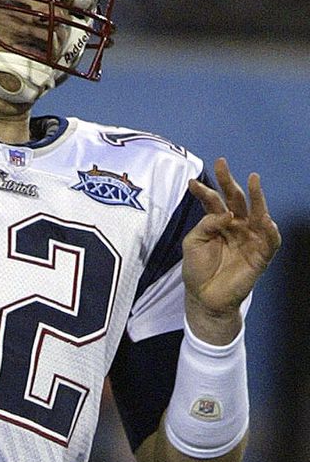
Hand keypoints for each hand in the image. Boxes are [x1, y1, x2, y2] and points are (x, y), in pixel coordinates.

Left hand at [182, 157, 280, 341]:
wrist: (204, 297)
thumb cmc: (197, 270)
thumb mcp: (193, 242)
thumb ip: (206, 224)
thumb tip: (226, 213)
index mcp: (217, 223)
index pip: (213, 201)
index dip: (204, 190)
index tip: (191, 182)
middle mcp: (235, 227)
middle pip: (235, 200)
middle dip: (229, 182)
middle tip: (221, 164)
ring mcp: (249, 239)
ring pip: (257, 214)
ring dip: (257, 197)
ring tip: (253, 180)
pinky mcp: (260, 255)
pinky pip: (270, 240)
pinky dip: (269, 229)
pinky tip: (265, 218)